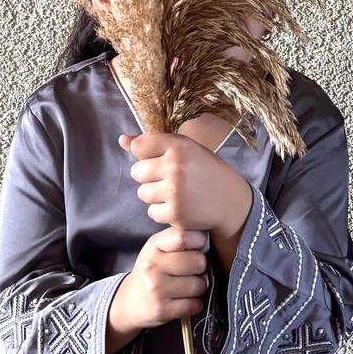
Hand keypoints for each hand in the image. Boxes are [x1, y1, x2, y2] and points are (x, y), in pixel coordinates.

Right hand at [106, 223, 208, 346]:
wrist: (130, 301)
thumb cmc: (152, 270)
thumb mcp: (157, 248)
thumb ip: (178, 238)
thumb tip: (206, 231)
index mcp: (153, 246)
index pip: (183, 236)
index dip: (199, 240)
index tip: (199, 245)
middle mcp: (152, 266)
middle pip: (197, 261)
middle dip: (200, 266)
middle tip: (192, 270)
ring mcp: (156, 289)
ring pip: (199, 285)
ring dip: (199, 287)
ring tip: (187, 286)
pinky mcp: (162, 310)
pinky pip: (195, 305)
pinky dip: (195, 304)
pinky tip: (184, 300)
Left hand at [123, 129, 253, 238]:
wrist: (231, 202)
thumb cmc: (206, 171)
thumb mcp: (186, 149)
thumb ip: (153, 143)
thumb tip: (121, 140)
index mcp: (179, 146)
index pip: (139, 146)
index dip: (146, 155)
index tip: (160, 159)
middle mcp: (175, 166)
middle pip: (136, 171)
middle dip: (148, 177)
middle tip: (169, 178)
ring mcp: (174, 191)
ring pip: (142, 193)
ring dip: (154, 195)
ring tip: (175, 192)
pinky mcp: (174, 213)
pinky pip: (151, 212)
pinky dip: (162, 211)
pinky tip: (179, 206)